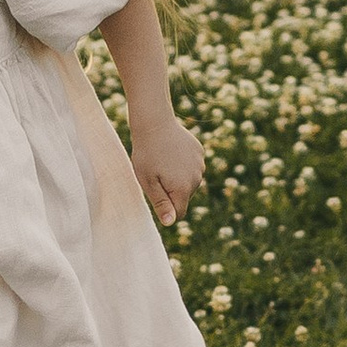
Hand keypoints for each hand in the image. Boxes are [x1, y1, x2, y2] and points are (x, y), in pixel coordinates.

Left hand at [131, 108, 203, 226]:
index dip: (165, 207)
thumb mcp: (148, 182)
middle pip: (184, 197)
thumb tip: (170, 222)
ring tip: (162, 161)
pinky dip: (182, 163)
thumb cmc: (146, 155)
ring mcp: (200, 165)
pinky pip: (191, 166)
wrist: (155, 123)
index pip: (179, 212)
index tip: (154, 192)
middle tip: (155, 174)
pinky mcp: (200, 152)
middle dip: (171, 191)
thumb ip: (161, 203)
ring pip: (188, 181)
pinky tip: (171, 152)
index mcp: (183, 189)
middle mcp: (197, 179)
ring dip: (177, 178)